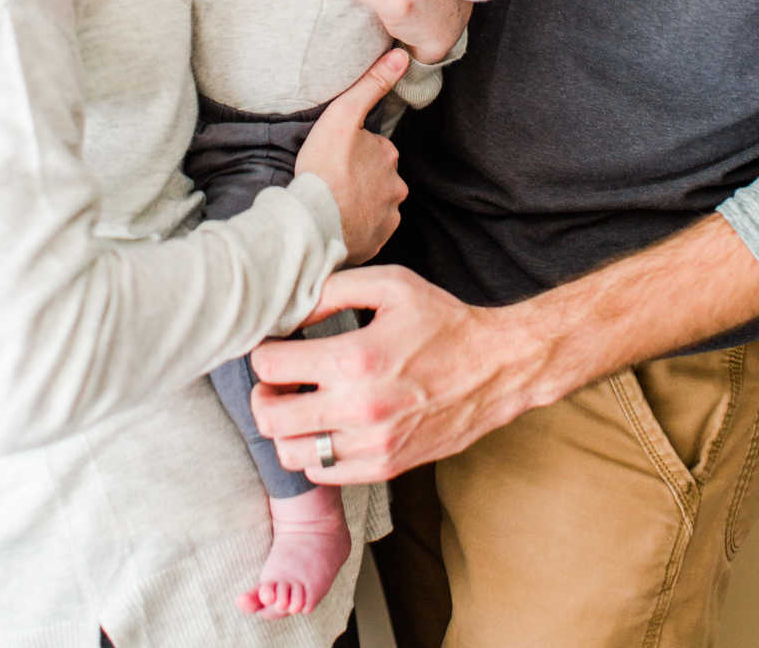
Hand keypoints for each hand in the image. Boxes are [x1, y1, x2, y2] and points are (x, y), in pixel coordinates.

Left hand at [251, 265, 531, 482]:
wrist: (495, 369)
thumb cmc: (442, 321)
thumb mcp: (390, 285)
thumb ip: (334, 290)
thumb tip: (292, 311)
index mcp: (355, 359)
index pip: (270, 367)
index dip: (263, 352)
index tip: (274, 346)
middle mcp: (358, 409)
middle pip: (269, 418)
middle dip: (263, 393)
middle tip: (277, 379)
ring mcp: (372, 445)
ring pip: (290, 454)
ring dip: (285, 428)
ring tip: (300, 404)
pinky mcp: (385, 467)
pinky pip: (323, 474)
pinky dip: (313, 452)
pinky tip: (326, 426)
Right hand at [296, 50, 408, 264]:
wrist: (314, 223)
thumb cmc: (324, 168)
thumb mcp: (343, 115)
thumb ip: (372, 85)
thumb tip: (402, 56)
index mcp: (389, 155)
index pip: (374, 148)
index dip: (353, 150)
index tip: (334, 157)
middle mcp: (396, 187)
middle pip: (377, 177)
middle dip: (359, 178)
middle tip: (331, 179)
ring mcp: (388, 217)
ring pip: (374, 204)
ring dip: (358, 203)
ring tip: (331, 203)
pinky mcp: (376, 242)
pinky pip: (368, 231)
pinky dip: (356, 227)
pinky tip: (337, 223)